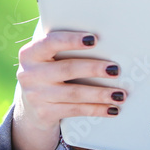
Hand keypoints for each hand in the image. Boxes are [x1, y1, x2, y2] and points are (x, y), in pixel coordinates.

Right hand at [12, 25, 125, 149]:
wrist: (31, 106)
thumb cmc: (49, 70)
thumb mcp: (49, 57)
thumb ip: (65, 45)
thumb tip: (101, 36)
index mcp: (30, 53)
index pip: (51, 42)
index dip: (72, 40)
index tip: (94, 39)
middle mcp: (29, 74)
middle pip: (67, 69)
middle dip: (94, 69)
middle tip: (116, 69)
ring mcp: (36, 95)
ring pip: (74, 94)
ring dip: (100, 94)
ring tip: (120, 94)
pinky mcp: (44, 113)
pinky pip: (75, 110)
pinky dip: (96, 109)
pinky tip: (112, 109)